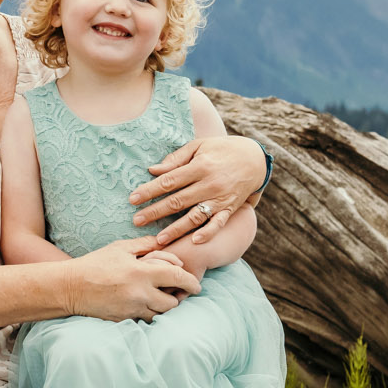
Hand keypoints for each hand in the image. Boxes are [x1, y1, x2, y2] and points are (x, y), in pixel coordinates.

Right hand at [70, 239, 199, 320]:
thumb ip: (145, 245)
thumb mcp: (120, 248)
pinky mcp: (124, 320)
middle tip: (179, 292)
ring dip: (165, 307)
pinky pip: (146, 321)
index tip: (197, 285)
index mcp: (141, 272)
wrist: (70, 287)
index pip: (177, 278)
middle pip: (173, 302)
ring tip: (162, 298)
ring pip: (161, 315)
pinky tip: (147, 305)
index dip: (191, 282)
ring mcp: (132, 309)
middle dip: (179, 298)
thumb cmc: (95, 263)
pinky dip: (150, 314)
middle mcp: (140, 293)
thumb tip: (164, 243)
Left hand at [131, 135, 266, 248]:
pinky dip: (208, 232)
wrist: (254, 159)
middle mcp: (210, 184)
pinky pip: (218, 223)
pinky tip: (194, 241)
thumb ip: (176, 159)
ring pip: (195, 216)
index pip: (169, 180)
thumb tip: (152, 170)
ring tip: (158, 240)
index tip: (132, 199)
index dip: (150, 190)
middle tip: (136, 220)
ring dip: (176, 229)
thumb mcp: (199, 146)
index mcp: (200, 166)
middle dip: (155, 212)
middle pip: (178, 200)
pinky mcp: (230, 208)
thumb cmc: (221, 150)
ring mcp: (220, 198)